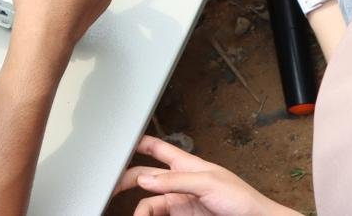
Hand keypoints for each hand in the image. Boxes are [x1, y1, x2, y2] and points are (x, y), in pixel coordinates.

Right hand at [114, 136, 292, 215]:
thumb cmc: (241, 198)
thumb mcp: (207, 182)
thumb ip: (175, 180)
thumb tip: (144, 180)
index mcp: (185, 163)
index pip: (155, 148)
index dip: (137, 142)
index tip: (116, 144)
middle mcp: (178, 181)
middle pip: (144, 176)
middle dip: (126, 179)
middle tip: (110, 188)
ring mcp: (178, 201)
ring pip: (148, 201)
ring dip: (138, 208)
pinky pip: (156, 215)